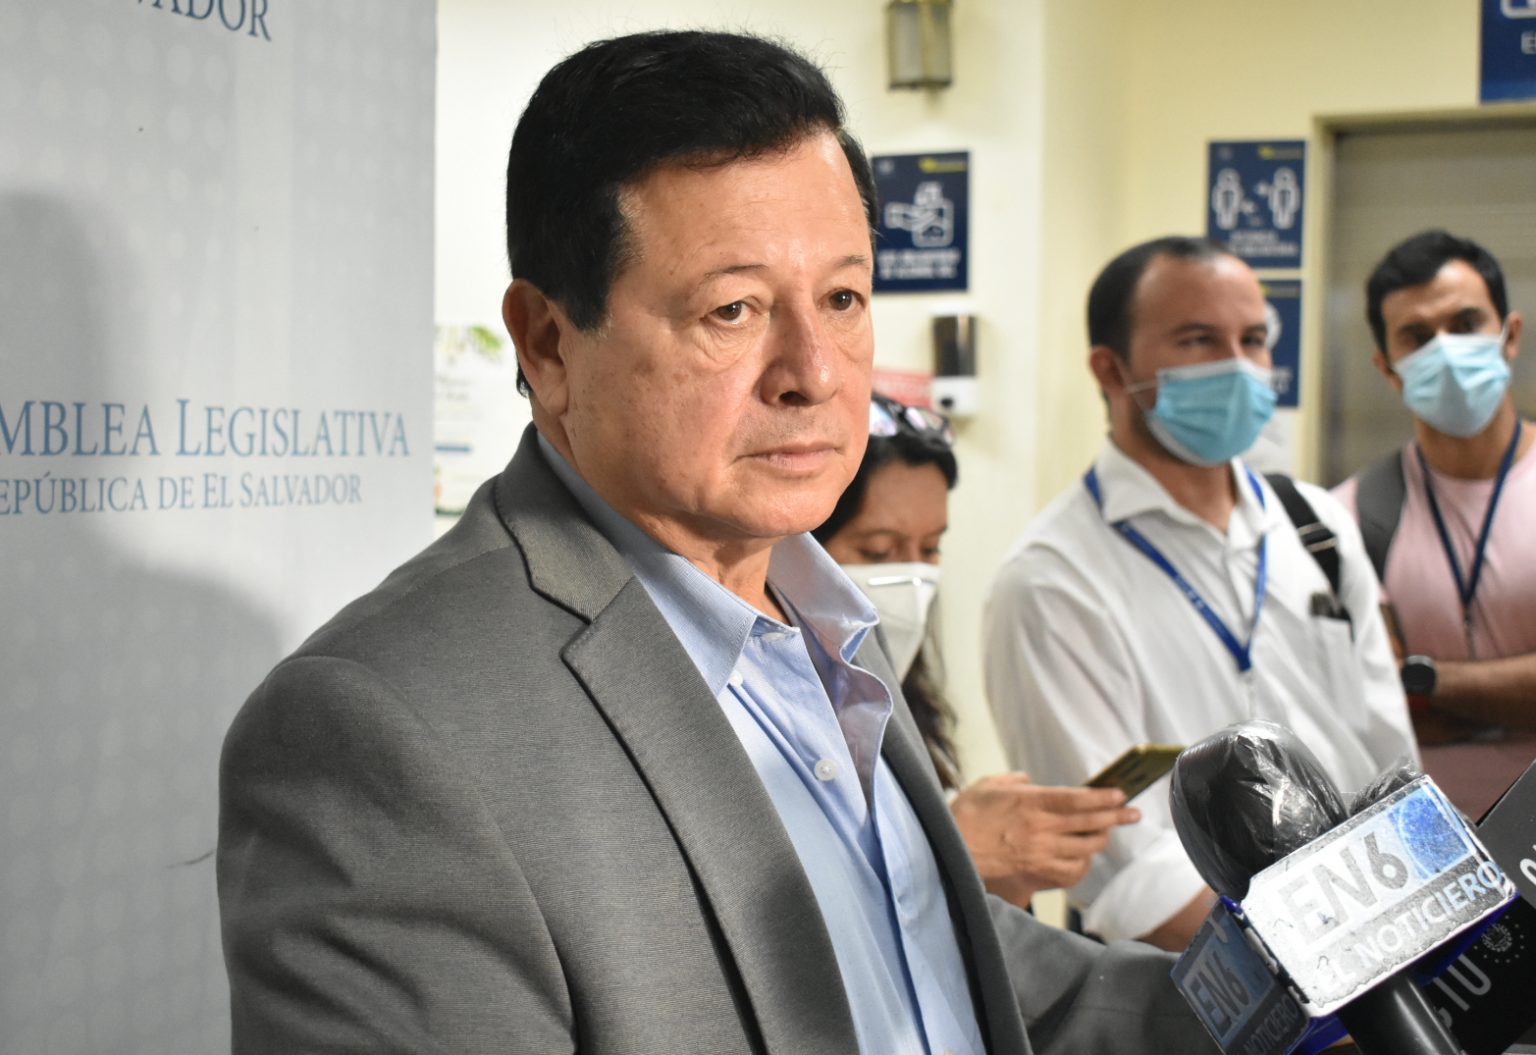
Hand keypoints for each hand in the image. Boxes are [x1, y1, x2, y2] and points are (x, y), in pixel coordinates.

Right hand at [949, 772, 1139, 908]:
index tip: (1120, 794)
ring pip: (1085, 849)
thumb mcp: (987, 786)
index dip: (1104, 797)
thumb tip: (1028, 780)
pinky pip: (1071, 873)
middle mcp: (1040, 829)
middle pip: (1090, 823)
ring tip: (1106, 832)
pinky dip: (1082, 865)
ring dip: (1099, 840)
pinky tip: (1083, 859)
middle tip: (1132, 813)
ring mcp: (1040, 855)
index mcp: (1030, 803)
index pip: (1079, 799)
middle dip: (1116, 817)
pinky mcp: (1036, 876)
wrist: (949, 854)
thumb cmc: (964, 818)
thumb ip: (1013, 780)